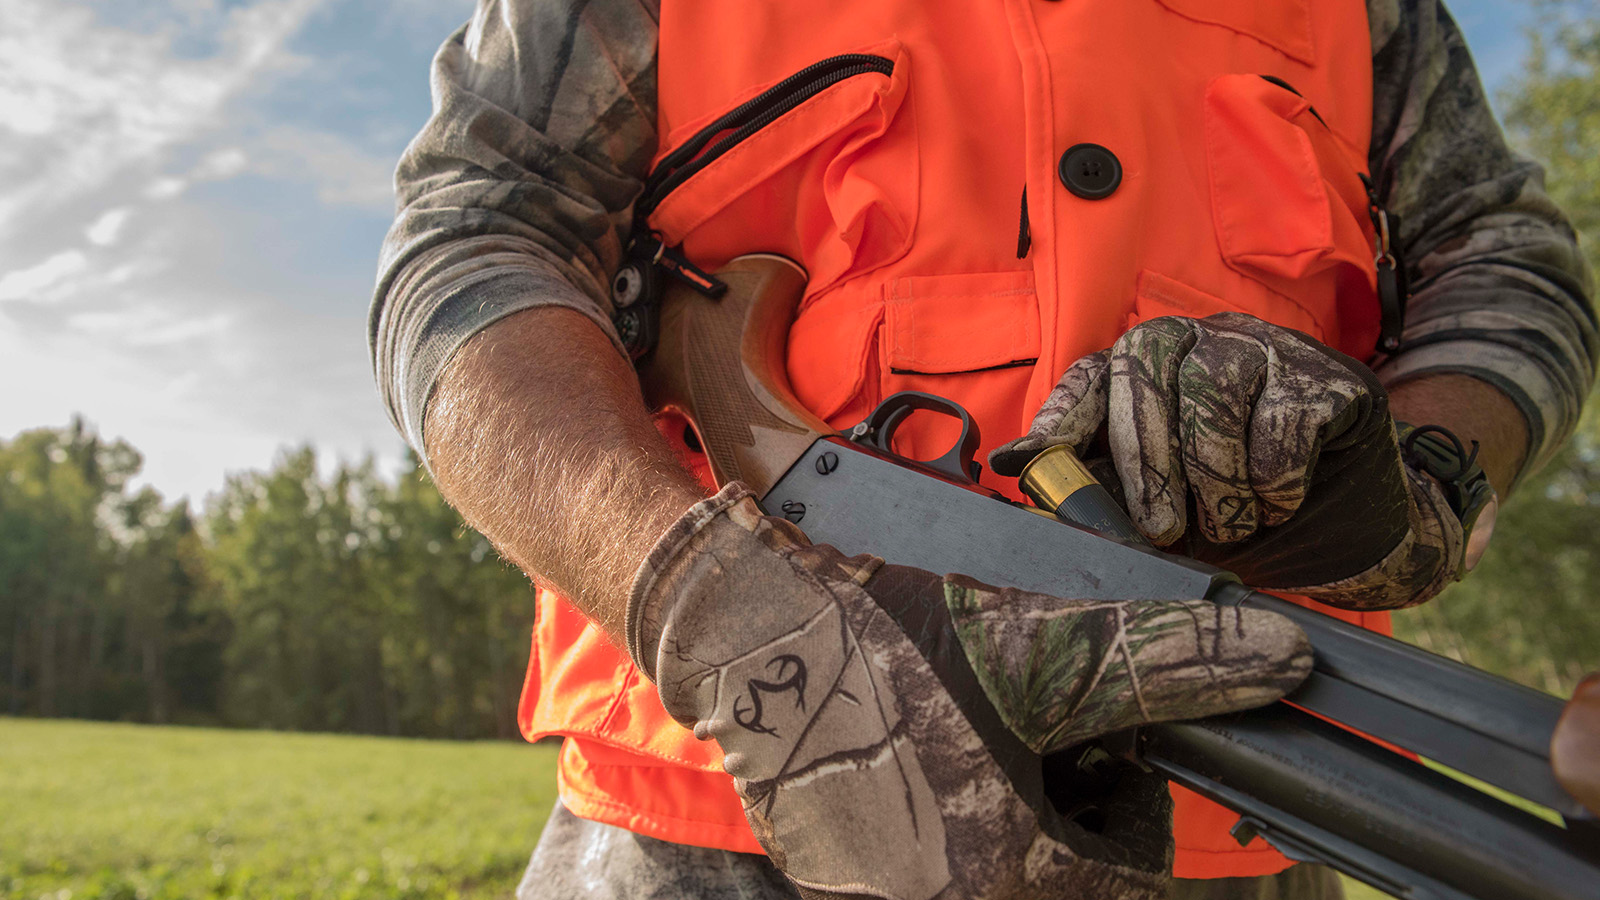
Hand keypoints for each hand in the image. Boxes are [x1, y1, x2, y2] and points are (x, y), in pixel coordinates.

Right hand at [627, 482, 1310, 899]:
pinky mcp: (835, 878)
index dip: (1135, 805)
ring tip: (984, 730)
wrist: (743, 630)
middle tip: (1041, 730)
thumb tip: (1282, 657)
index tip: (1106, 746)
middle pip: (1062, 879)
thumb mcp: (1036, 651)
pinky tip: (927, 746)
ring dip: (1015, 812)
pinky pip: (928, 868)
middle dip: (1073, 807)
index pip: (1131, 879)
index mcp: (1002, 875)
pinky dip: (950, 817)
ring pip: (998, 871)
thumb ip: (1161, 662)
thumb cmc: (886, 641)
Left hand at [991, 312, 1466, 609]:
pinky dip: (1274, 479)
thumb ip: (1105, 493)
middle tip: (1160, 528)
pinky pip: (1284, 420)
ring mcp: (1266, 350)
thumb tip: (1025, 479)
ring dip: (1214, 477)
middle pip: (1146, 368)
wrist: (1345, 533)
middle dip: (1146, 461)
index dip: (1060, 414)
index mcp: (1151, 371)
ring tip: (1229, 527)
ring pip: (1214, 390)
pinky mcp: (1328, 378)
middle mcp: (1201, 342)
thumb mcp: (1162, 512)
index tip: (1028, 459)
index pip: (1093, 375)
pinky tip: (1279, 504)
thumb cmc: (1237, 516)